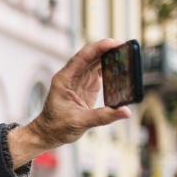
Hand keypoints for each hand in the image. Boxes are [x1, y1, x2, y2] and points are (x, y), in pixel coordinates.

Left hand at [11, 39, 133, 165]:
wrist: (48, 133)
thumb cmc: (56, 127)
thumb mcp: (80, 122)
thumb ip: (103, 116)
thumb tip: (125, 111)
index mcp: (64, 80)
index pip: (82, 58)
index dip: (98, 48)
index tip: (114, 42)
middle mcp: (71, 76)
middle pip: (90, 55)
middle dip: (107, 48)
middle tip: (126, 46)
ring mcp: (79, 79)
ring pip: (95, 61)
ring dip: (110, 56)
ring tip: (128, 54)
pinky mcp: (86, 85)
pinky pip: (99, 71)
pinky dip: (111, 67)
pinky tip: (122, 66)